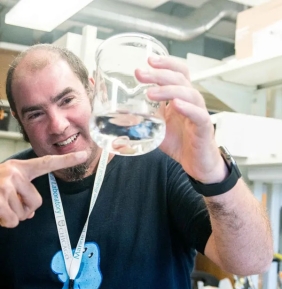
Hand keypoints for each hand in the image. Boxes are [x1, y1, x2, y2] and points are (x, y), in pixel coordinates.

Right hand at [0, 151, 86, 227]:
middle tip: (6, 204)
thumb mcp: (5, 186)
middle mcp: (14, 173)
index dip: (67, 160)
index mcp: (20, 167)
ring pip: (23, 215)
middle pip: (37, 202)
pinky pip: (13, 221)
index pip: (47, 163)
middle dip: (24, 210)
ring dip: (11, 216)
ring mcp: (5, 185)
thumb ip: (22, 195)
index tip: (84, 155)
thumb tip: (30, 214)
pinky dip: (5, 222)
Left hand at [135, 56, 226, 182]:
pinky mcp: (205, 127)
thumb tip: (118, 118)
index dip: (165, 64)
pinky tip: (176, 105)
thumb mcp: (156, 129)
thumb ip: (143, 120)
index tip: (148, 60)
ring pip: (189, 93)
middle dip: (160, 74)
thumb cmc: (179, 144)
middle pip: (180, 79)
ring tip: (150, 93)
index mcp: (180, 98)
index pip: (177, 73)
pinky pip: (198, 115)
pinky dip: (188, 108)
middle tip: (141, 74)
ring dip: (169, 90)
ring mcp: (198, 113)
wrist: (197, 163)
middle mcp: (191, 102)